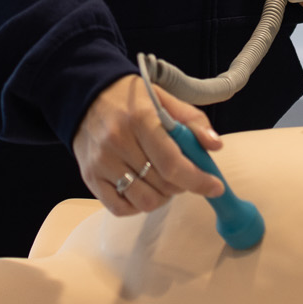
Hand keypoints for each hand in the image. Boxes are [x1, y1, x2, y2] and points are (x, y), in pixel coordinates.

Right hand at [70, 75, 225, 217]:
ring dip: (162, 197)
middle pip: (162, 184)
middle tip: (183, 174)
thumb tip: (215, 146)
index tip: (215, 187)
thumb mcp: (165, 99)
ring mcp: (101, 163)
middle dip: (182, 185)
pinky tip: (143, 188)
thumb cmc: (131, 99)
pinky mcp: (90, 178)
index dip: (198, 180)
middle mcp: (117, 142)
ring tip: (163, 180)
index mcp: (140, 119)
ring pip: (143, 201)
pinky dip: (137, 205)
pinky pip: (120, 208)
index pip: (172, 163)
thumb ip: (193, 121)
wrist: (87, 96)